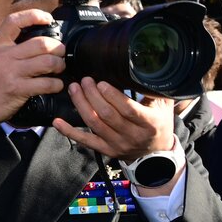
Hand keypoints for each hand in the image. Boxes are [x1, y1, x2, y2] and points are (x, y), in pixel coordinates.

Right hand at [0, 9, 65, 135]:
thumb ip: (5, 48)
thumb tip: (31, 42)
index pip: (14, 21)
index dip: (34, 15)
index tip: (48, 19)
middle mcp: (3, 57)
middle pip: (41, 43)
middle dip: (57, 48)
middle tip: (60, 53)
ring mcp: (11, 73)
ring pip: (48, 62)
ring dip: (59, 65)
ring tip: (58, 69)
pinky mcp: (18, 90)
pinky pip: (46, 84)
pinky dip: (56, 85)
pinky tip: (54, 85)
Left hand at [52, 80, 178, 194]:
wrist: (155, 153)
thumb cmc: (158, 124)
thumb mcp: (164, 106)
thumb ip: (156, 90)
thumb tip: (144, 68)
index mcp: (149, 123)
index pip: (128, 109)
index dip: (112, 96)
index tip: (101, 82)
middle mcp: (132, 135)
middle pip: (107, 115)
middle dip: (92, 95)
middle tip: (84, 80)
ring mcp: (117, 144)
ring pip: (94, 124)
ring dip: (81, 105)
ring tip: (74, 89)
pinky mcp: (105, 150)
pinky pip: (84, 140)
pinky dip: (69, 131)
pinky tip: (57, 121)